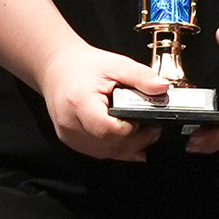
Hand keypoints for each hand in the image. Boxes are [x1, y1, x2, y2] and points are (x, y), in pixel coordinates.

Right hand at [35, 38, 180, 162]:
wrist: (56, 68)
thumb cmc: (82, 66)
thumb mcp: (116, 65)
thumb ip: (141, 77)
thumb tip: (163, 88)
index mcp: (79, 102)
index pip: (108, 129)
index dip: (131, 129)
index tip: (146, 120)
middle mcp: (70, 123)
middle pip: (109, 146)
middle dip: (136, 141)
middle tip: (153, 129)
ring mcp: (69, 136)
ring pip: (105, 153)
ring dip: (128, 148)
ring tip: (144, 133)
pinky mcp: (72, 141)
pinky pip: (98, 152)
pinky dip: (116, 149)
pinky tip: (131, 142)